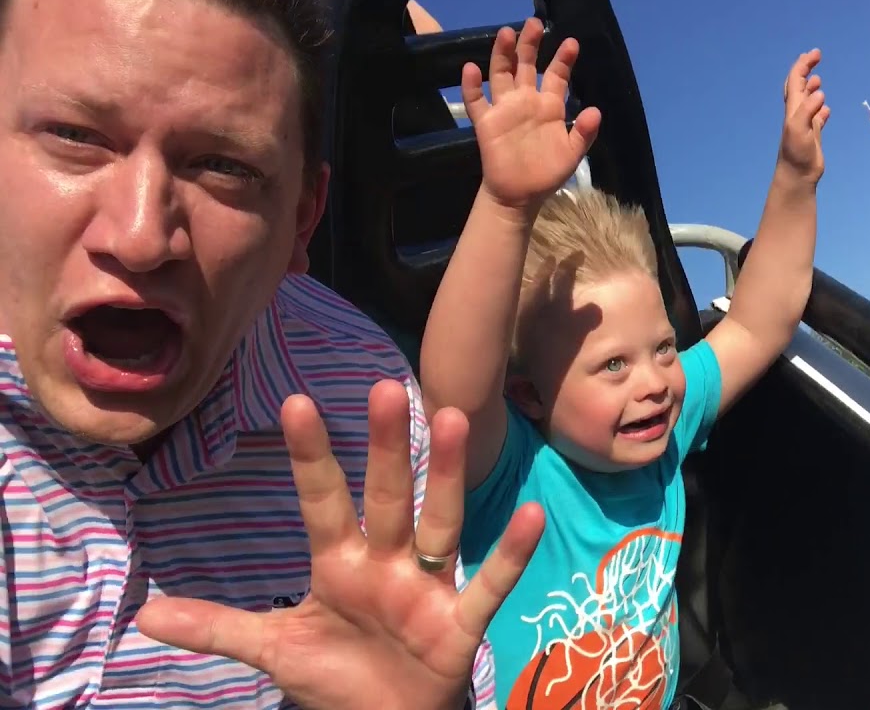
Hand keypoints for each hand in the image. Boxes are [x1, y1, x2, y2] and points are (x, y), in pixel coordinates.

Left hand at [136, 381, 545, 709]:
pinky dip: (508, 554)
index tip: (296, 402)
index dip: (310, 457)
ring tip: (453, 419)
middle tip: (387, 388)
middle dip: (387, 446)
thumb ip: (220, 626)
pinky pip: (487, 585)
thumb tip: (145, 616)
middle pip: (387, 496)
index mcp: (340, 562)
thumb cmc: (335, 677)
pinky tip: (530, 514)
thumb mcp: (273, 650)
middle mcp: (387, 562)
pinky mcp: (458, 624)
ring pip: (438, 523)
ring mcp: (426, 587)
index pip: (323, 501)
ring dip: (447, 475)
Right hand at [464, 17, 601, 216]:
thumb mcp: (572, 155)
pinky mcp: (486, 123)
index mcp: (549, 106)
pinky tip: (471, 69)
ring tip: (506, 34)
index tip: (572, 43)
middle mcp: (526, 101)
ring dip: (502, 55)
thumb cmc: (547, 173)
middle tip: (534, 24)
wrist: (520, 196)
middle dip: (530, 45)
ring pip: (501, 75)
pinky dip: (471, 85)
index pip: (557, 75)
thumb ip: (584, 133)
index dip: (563, 59)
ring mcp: (505, 109)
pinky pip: (476, 101)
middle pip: (526, 65)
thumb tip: (595, 110)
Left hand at [777, 49, 830, 183]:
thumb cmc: (796, 153)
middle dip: (805, 69)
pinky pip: (817, 117)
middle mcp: (797, 113)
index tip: (816, 53)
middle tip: (816, 56)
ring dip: (812, 88)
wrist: (797, 175)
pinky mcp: (813, 135)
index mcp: (793, 108)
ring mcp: (805, 123)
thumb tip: (819, 93)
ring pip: (807, 100)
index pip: (796, 80)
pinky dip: (820, 109)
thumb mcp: (798, 128)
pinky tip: (826, 108)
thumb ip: (807, 110)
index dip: (803, 64)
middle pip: (799, 86)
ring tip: (818, 80)